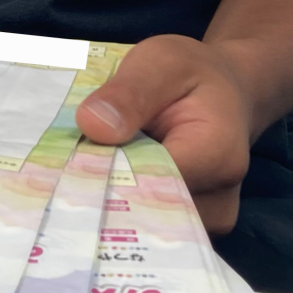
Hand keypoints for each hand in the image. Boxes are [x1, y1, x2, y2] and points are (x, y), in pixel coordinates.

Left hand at [75, 35, 256, 234]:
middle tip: (63, 173)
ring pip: (144, 227)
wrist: (229, 94)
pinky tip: (105, 185)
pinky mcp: (193, 228)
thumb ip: (130, 93)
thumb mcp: (162, 63)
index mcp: (216, 154)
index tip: (67, 165)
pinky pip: (150, 228)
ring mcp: (208, 221)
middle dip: (102, 196)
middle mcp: (218, 200)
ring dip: (110, 204)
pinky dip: (123, 209)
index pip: (149, 184)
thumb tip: (93, 125)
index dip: (104, 176)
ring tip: (85, 174)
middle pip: (146, 214)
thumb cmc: (193, 75)